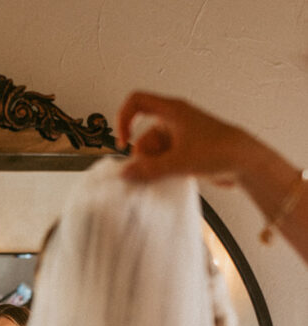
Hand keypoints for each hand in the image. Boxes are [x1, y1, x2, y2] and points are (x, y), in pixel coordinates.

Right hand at [116, 92, 247, 184]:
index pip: (137, 102)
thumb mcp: (178, 162)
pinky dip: (162, 170)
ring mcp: (180, 137)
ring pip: (154, 151)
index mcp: (172, 110)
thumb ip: (148, 169)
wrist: (244, 162)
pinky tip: (169, 180)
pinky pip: (164, 160)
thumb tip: (125, 173)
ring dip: (153, 166)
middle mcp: (174, 120)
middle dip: (143, 156)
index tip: (124, 142)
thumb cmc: (217, 151)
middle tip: (149, 173)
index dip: (124, 119)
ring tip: (165, 178)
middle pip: (144, 135)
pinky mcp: (186, 151)